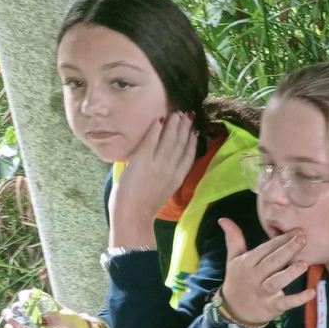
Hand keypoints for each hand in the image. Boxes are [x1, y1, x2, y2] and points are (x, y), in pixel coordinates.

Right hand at [0, 290, 93, 327]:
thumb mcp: (69, 320)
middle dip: (15, 313)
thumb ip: (57, 319)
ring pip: (12, 319)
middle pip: (15, 307)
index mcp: (43, 303)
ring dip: (13, 323)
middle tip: (25, 321)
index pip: (27, 295)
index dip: (23, 297)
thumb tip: (43, 321)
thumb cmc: (75, 326)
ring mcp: (30, 324)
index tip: (24, 304)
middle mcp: (33, 312)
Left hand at [108, 112, 196, 247]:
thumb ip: (166, 176)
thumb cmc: (144, 207)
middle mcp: (172, 168)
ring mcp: (158, 163)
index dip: (192, 141)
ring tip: (176, 113)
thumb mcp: (163, 191)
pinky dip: (157, 128)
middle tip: (186, 115)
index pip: (189, 155)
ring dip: (174, 124)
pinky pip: (152, 139)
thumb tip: (162, 163)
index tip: (194, 130)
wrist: (133, 214)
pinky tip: (160, 120)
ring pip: (170, 139)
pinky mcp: (143, 159)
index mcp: (178, 178)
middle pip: (181, 144)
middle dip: (185, 128)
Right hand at [219, 221, 312, 325]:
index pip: (267, 248)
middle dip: (288, 249)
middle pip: (273, 261)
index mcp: (248, 262)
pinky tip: (311, 293)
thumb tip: (223, 219)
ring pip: (277, 281)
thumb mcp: (234, 259)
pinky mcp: (272, 306)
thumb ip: (233, 239)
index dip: (282, 238)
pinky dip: (298, 299)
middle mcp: (255, 276)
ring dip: (291, 273)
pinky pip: (286, 302)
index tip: (298, 230)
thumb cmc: (238, 280)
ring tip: (304, 263)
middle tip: (304, 238)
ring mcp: (263, 292)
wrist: (233, 310)